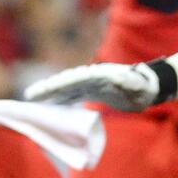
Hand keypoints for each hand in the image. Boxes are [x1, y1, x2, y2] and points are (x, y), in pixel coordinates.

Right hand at [24, 62, 159, 111]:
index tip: (47, 88)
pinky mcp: (90, 90)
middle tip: (30, 95)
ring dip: (49, 92)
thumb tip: (118, 76)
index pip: (75, 79)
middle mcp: (91, 76)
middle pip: (65, 81)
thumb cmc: (144, 87)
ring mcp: (89, 83)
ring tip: (32, 98)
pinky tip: (47, 103)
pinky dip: (58, 97)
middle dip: (48, 87)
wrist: (147, 88)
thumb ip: (130, 81)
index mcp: (99, 74)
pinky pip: (70, 94)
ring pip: (65, 87)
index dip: (59, 83)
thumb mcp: (140, 85)